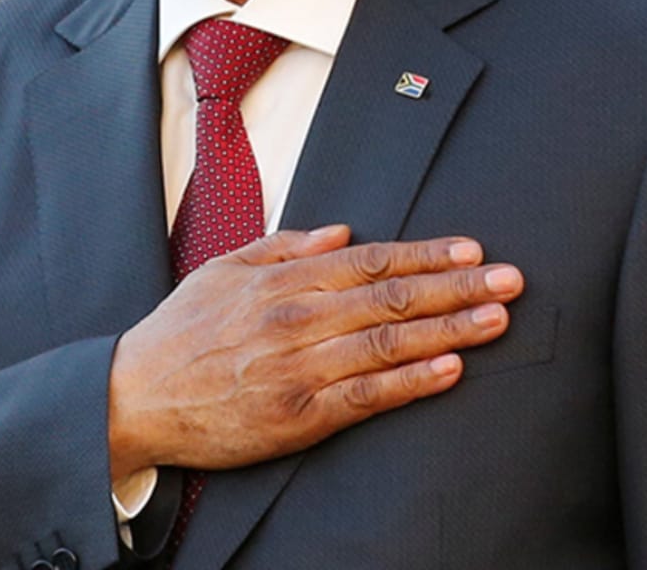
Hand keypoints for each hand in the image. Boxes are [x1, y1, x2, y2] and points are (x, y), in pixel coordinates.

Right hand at [106, 225, 522, 479]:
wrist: (136, 396)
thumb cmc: (180, 332)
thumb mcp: (223, 269)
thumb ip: (285, 246)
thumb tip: (341, 231)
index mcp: (284, 281)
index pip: (371, 261)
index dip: (427, 254)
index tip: (471, 248)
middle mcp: (299, 319)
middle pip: (393, 297)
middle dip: (459, 285)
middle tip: (510, 278)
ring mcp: (302, 369)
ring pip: (390, 342)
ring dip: (452, 329)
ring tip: (497, 318)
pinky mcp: (301, 416)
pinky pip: (369, 396)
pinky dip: (413, 381)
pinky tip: (450, 369)